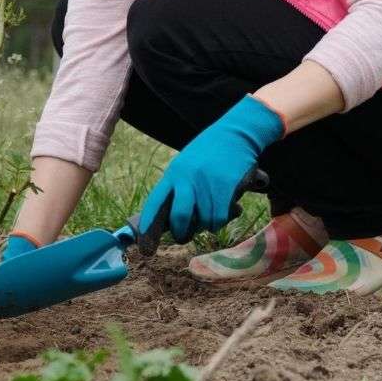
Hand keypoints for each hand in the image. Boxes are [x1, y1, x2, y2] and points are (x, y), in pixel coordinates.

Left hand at [139, 96, 283, 244]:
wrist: (236, 132)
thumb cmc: (210, 152)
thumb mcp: (186, 165)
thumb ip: (179, 188)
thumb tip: (173, 220)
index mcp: (173, 174)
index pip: (155, 204)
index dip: (148, 228)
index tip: (145, 248)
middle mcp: (186, 179)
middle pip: (179, 218)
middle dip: (181, 233)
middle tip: (184, 237)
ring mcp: (206, 184)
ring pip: (204, 222)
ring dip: (208, 224)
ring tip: (214, 213)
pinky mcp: (225, 187)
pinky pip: (219, 217)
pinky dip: (223, 219)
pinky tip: (229, 208)